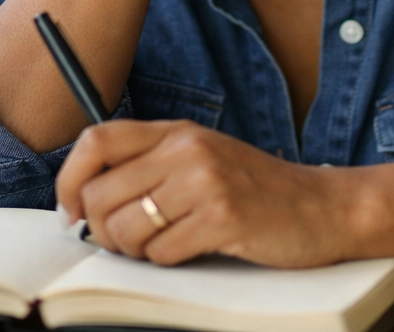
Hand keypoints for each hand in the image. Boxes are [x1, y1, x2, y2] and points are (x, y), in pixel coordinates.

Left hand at [55, 120, 361, 267]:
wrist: (324, 207)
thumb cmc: (258, 190)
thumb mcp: (202, 158)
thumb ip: (151, 165)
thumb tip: (83, 198)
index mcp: (177, 131)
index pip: (97, 140)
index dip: (69, 179)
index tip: (70, 209)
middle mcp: (187, 148)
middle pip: (101, 194)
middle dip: (102, 230)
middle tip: (122, 243)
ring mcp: (205, 182)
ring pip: (125, 228)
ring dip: (134, 251)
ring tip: (160, 246)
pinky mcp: (222, 217)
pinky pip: (162, 252)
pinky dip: (168, 262)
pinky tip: (193, 250)